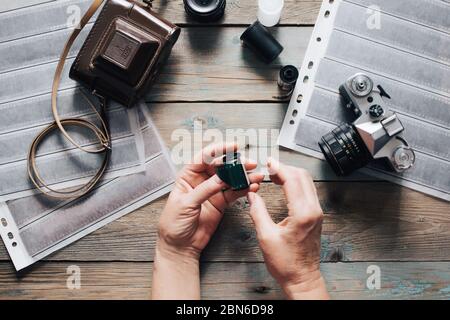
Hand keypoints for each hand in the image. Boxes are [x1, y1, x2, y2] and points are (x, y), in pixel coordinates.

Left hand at [158, 142, 263, 257]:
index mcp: (187, 176)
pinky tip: (252, 187)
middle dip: (235, 163)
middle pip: (220, 166)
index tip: (232, 146)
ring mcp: (212, 192)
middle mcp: (200, 181)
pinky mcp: (220, 203)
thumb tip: (221, 178)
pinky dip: (244, 189)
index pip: (204, 158)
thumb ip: (205, 190)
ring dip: (243, 176)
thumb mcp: (186, 204)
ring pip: (230, 179)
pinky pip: (234, 193)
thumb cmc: (173, 224)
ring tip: (256, 175)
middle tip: (249, 162)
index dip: (218, 150)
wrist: (180, 246)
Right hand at [247, 159, 328, 299]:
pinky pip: (308, 191)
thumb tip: (251, 195)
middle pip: (302, 177)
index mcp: (302, 214)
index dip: (279, 168)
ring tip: (274, 174)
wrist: (302, 278)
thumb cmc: (285, 262)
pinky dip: (296, 184)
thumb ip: (258, 212)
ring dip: (291, 174)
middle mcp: (314, 210)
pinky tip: (283, 185)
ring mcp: (317, 212)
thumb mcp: (266, 236)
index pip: (292, 180)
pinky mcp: (316, 216)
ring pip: (307, 182)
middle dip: (285, 168)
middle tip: (269, 166)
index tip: (268, 162)